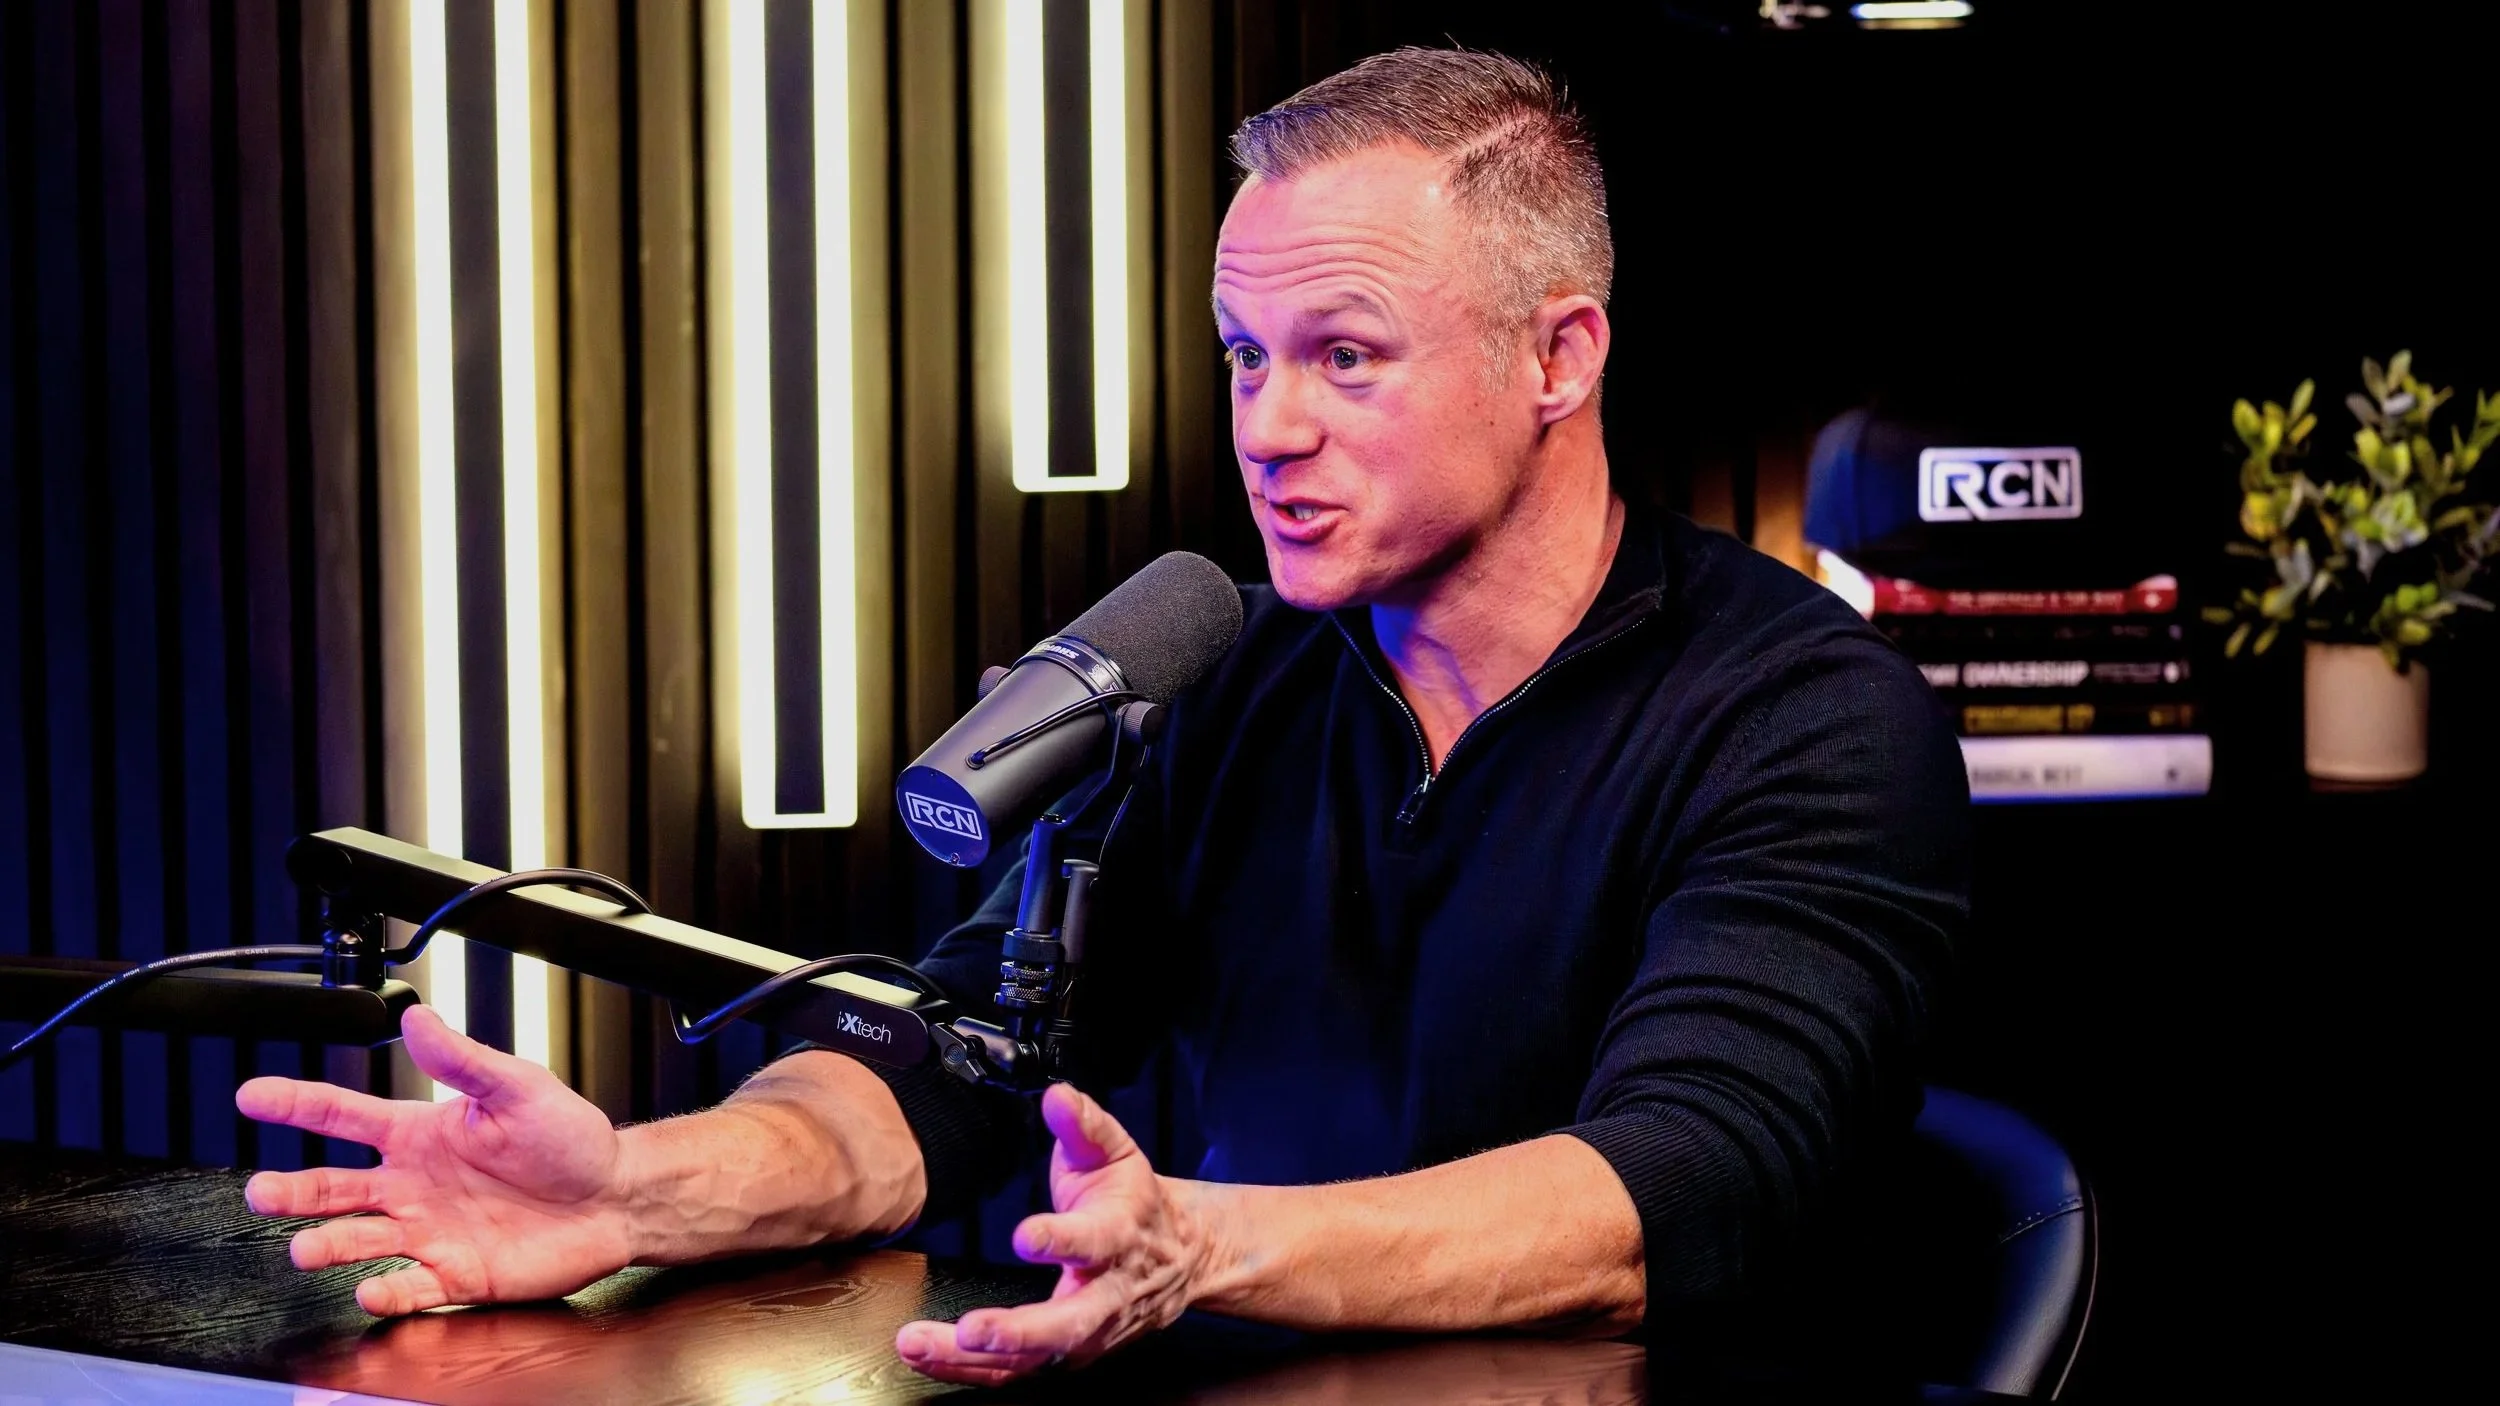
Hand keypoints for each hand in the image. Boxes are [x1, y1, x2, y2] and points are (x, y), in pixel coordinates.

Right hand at [236, 1005, 635, 1315]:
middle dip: (292, 1191)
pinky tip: (372, 1288)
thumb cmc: (570, 1140)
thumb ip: (462, 1060)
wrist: (615, 1197)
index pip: (345, 1115)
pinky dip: (386, 1292)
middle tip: (262, 1192)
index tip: (251, 1095)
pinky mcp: (454, 1273)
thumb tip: (418, 1017)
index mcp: (421, 1134)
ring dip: (328, 1245)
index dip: (296, 1103)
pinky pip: (408, 1287)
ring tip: (306, 1248)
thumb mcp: (517, 1087)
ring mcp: (429, 1231)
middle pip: (333, 1188)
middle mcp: (414, 1185)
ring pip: (358, 1241)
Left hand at [896, 1084, 1212, 1385]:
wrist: (1180, 1256)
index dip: (1061, 1239)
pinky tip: (930, 1358)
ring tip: (920, 1344)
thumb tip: (1058, 1097)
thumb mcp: (1116, 1152)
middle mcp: (1106, 1293)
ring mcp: (1087, 1332)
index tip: (1026, 1237)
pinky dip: (972, 1370)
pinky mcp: (1068, 1354)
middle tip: (971, 1330)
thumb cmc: (1135, 1203)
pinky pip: (1019, 1370)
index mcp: (1118, 1235)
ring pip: (1035, 1358)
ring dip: (976, 1359)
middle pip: (1067, 1325)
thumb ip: (1084, 1125)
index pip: (1092, 1241)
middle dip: (1017, 1331)